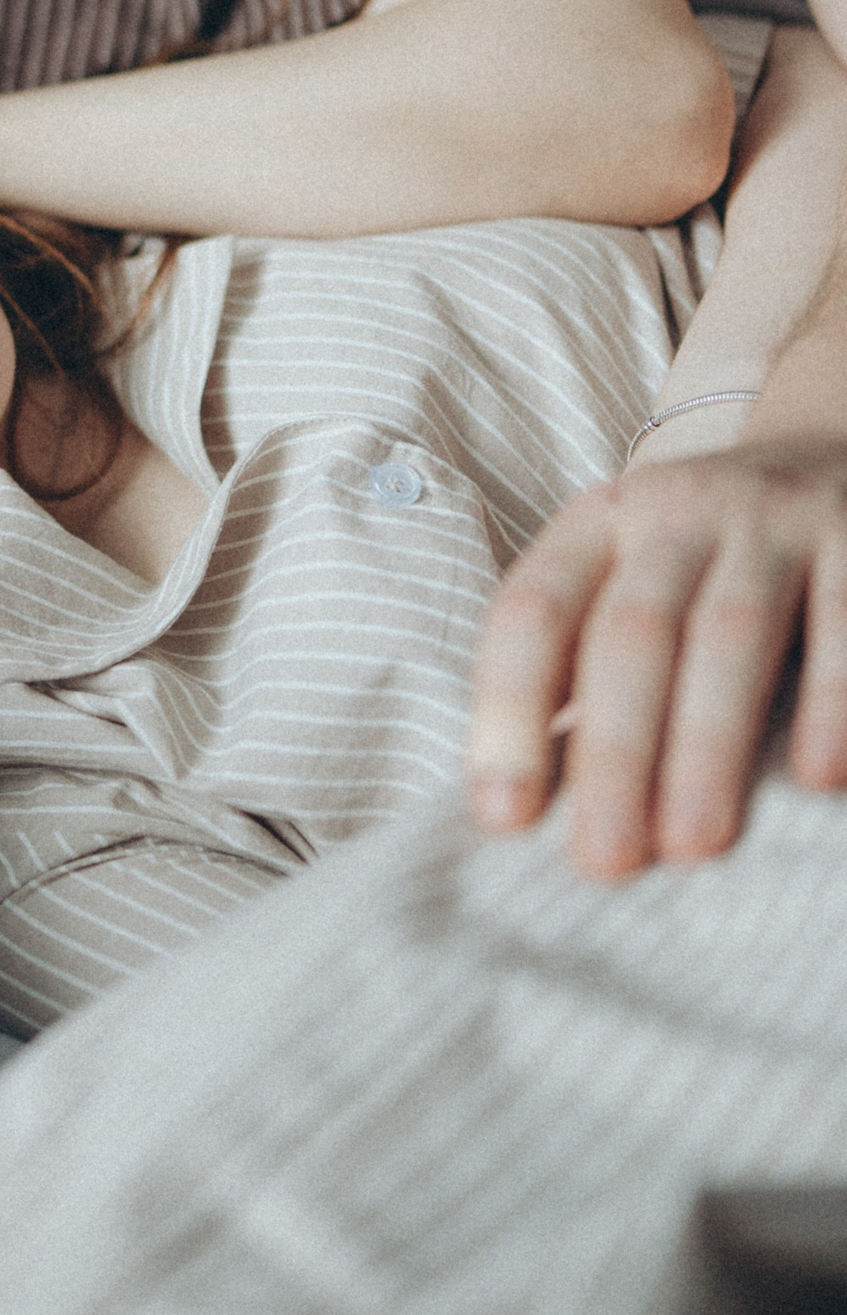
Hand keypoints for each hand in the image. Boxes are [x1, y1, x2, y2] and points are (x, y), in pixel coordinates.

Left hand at [467, 441, 846, 877]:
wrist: (832, 452)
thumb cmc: (703, 564)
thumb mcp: (630, 581)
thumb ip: (581, 674)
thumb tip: (522, 808)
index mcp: (598, 524)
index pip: (532, 613)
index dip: (507, 713)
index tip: (502, 818)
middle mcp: (676, 511)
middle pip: (630, 635)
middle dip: (614, 753)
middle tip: (605, 862)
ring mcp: (771, 519)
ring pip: (728, 633)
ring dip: (707, 743)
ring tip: (695, 846)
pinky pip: (846, 621)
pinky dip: (832, 701)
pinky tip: (817, 779)